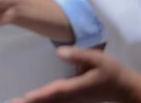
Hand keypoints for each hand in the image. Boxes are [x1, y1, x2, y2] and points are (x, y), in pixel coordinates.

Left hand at [12, 46, 140, 102]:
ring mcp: (73, 102)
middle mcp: (73, 98)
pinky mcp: (73, 101)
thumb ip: (79, 55)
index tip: (26, 97)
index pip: (55, 92)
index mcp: (77, 88)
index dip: (41, 95)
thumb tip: (58, 52)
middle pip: (49, 102)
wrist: (125, 88)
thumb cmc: (111, 72)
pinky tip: (30, 102)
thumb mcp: (98, 59)